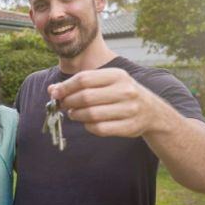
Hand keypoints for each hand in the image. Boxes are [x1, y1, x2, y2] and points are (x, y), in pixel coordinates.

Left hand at [49, 68, 163, 137]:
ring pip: (91, 115)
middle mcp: (125, 91)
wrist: (152, 111)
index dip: (65, 87)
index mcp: (117, 75)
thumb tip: (52, 90)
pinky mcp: (130, 127)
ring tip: (74, 113)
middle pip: (85, 97)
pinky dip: (88, 127)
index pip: (83, 79)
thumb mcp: (105, 82)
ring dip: (76, 115)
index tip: (55, 93)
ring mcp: (129, 110)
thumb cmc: (120, 93)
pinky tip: (88, 123)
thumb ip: (79, 83)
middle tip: (63, 105)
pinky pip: (100, 129)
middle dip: (68, 102)